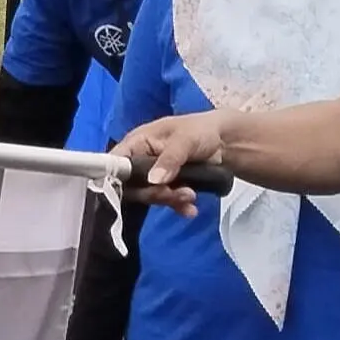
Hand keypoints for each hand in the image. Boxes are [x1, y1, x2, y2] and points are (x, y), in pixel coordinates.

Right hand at [107, 113, 234, 214]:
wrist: (225, 142)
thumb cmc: (201, 131)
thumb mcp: (185, 140)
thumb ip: (169, 159)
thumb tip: (153, 180)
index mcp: (137, 142)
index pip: (114, 162)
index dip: (115, 178)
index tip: (130, 190)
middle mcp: (140, 160)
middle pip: (131, 185)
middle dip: (153, 193)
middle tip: (172, 194)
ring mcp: (153, 175)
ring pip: (150, 195)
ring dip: (169, 199)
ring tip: (190, 195)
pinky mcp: (167, 186)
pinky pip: (166, 201)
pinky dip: (178, 206)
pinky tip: (191, 209)